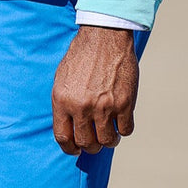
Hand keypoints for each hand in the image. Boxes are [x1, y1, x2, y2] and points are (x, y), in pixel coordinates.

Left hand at [52, 26, 138, 155]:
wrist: (104, 37)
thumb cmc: (81, 56)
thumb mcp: (62, 79)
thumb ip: (64, 104)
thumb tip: (68, 128)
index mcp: (62, 100)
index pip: (63, 137)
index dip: (70, 149)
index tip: (76, 150)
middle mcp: (81, 106)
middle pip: (87, 143)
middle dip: (92, 146)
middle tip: (96, 140)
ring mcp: (104, 106)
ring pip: (108, 141)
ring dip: (109, 140)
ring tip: (110, 133)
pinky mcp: (124, 103)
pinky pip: (126, 129)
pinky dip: (124, 128)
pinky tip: (121, 119)